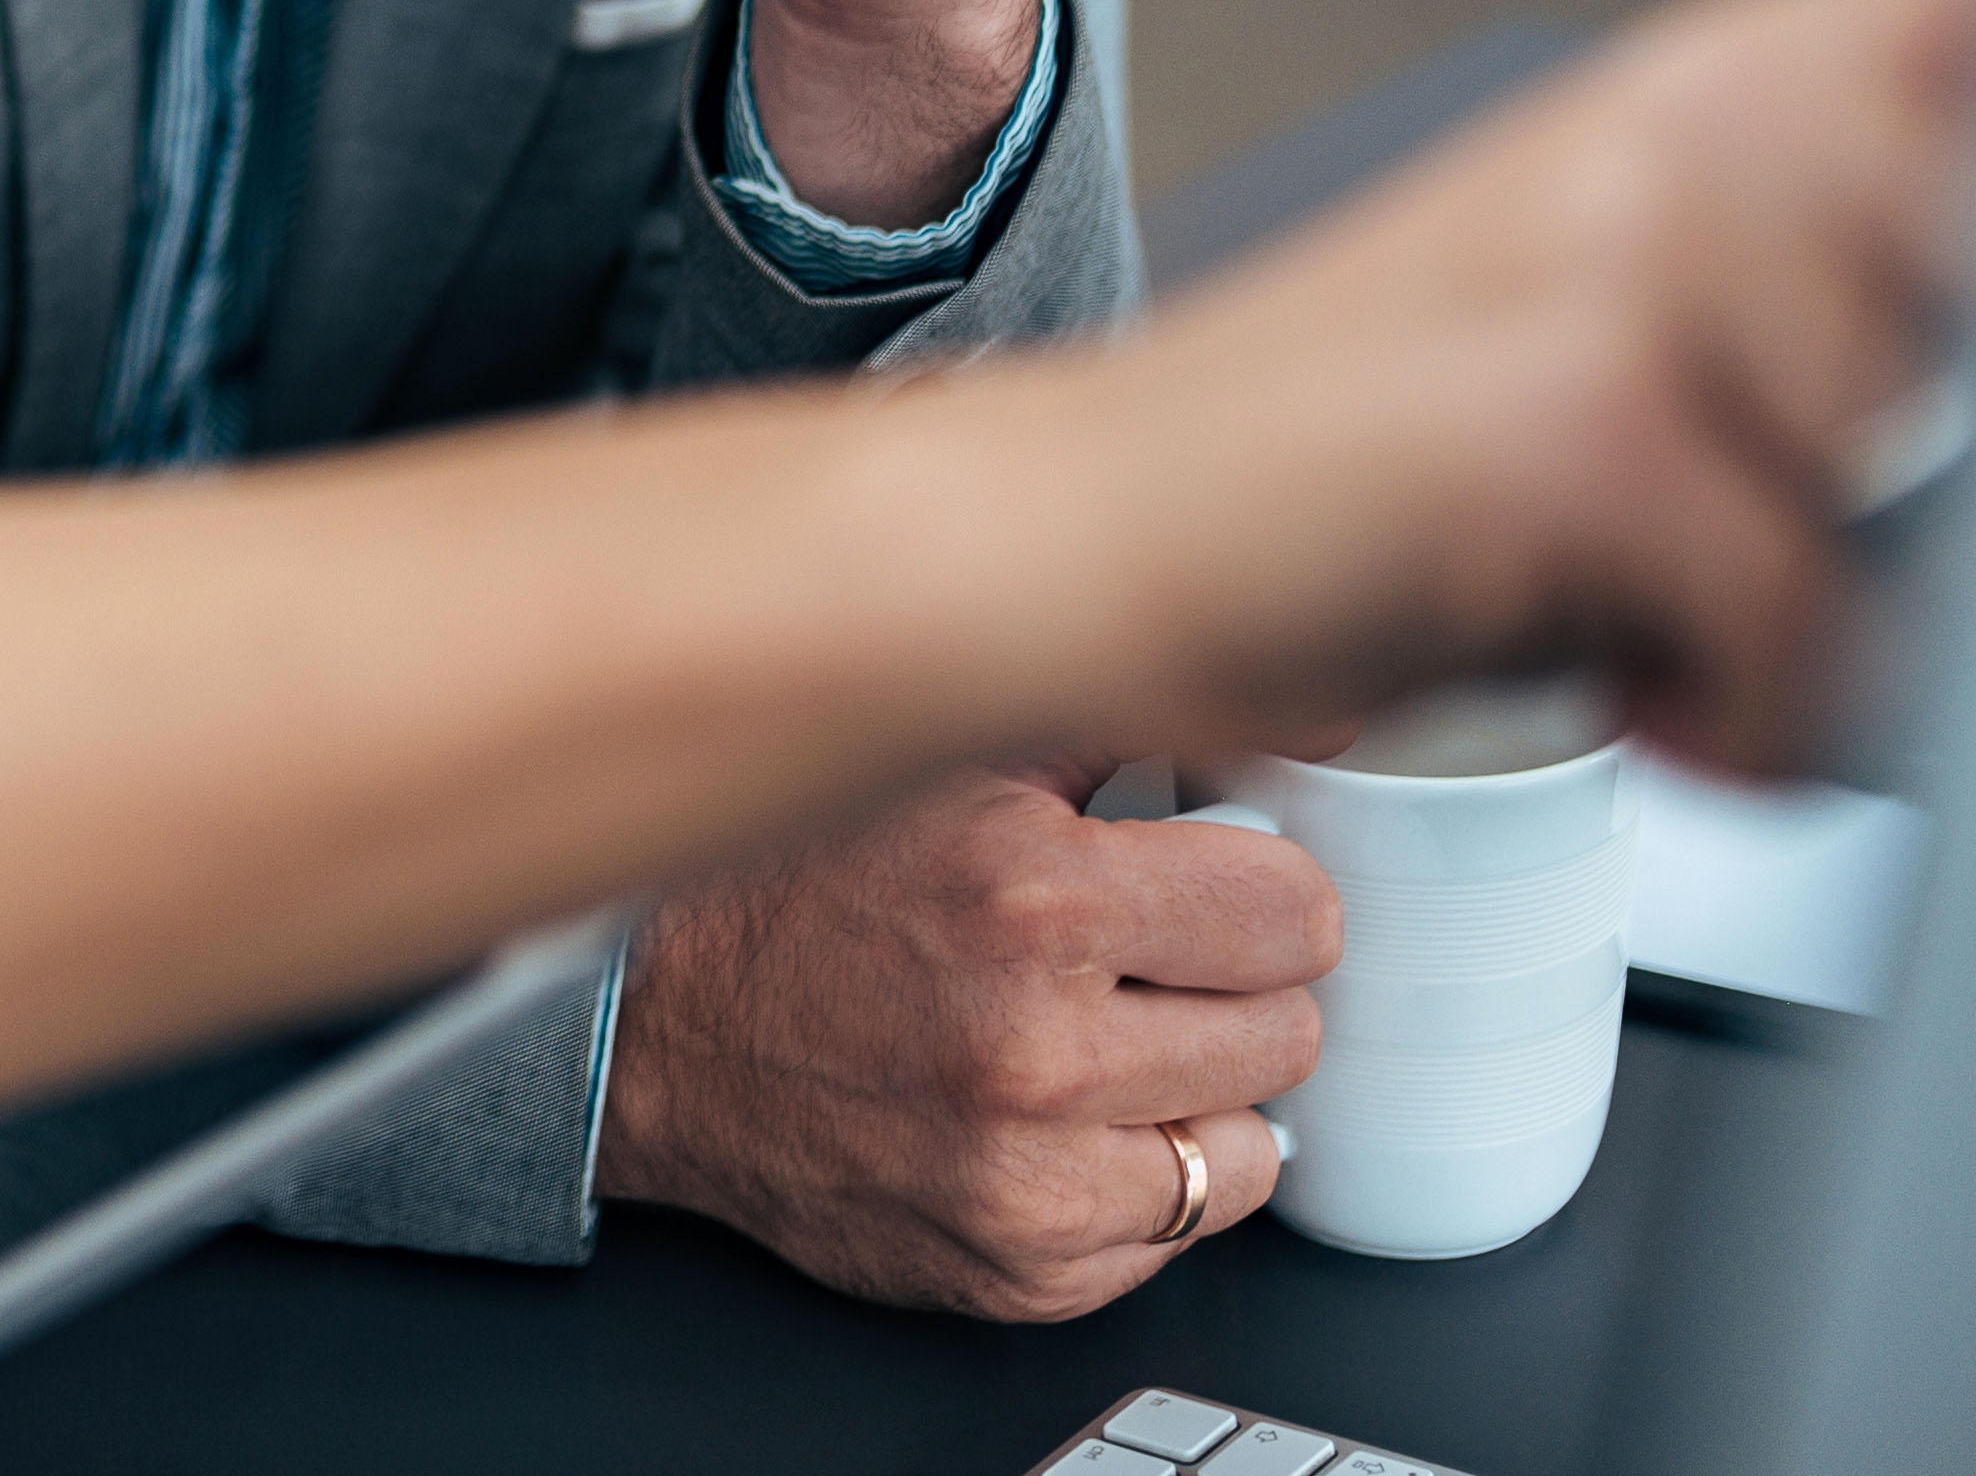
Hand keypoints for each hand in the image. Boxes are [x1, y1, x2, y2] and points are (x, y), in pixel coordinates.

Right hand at [597, 760, 1328, 1318]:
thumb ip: (1148, 714)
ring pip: (1248, 1151)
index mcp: (1035, 901)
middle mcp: (1034, 1054)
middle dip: (1230, 988)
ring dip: (1194, 1094)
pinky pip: (1170, 1236)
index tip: (1210, 886)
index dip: (1257, 889)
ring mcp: (1024, 1184)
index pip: (1296, 916)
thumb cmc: (797, 878)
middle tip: (1140, 964)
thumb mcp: (958, 757)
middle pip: (1288, 1034)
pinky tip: (1052, 1117)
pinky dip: (1133, 1178)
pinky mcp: (1013, 1275)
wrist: (654, 1025)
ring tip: (1100, 1044)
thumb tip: (1321, 700)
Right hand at [1031, 0, 1975, 785]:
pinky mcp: (1584, 414)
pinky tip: (1627, 682)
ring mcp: (1636, 254)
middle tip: (1812, 515)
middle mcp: (1692, 127)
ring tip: (1675, 610)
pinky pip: (1814, 623)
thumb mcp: (1622, 304)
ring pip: (1927, 465)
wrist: (1081, 528)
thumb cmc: (1358, 460)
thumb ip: (1850, 264)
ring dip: (1831, 607)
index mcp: (1721, 83)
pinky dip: (1749, 715)